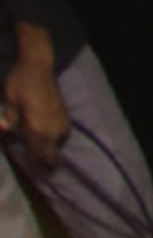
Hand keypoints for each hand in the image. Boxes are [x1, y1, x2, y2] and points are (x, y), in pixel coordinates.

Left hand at [4, 31, 67, 165]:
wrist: (37, 63)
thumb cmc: (20, 82)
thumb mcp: (10, 101)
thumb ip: (9, 120)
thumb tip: (4, 132)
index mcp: (38, 125)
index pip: (41, 153)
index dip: (38, 165)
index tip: (37, 174)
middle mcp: (52, 124)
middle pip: (52, 150)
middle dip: (46, 160)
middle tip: (40, 167)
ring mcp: (59, 116)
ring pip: (58, 140)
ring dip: (50, 146)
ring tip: (42, 150)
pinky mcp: (62, 109)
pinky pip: (62, 129)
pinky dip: (55, 135)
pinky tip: (47, 134)